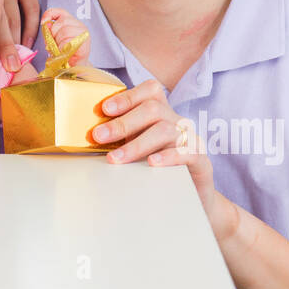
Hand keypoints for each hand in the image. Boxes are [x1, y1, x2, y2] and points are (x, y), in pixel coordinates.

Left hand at [39, 7, 88, 65]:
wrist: (75, 69)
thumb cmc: (64, 55)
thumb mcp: (54, 40)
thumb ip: (50, 31)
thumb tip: (46, 24)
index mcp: (72, 22)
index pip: (60, 12)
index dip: (49, 14)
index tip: (43, 22)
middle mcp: (80, 25)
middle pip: (61, 22)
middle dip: (54, 34)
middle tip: (55, 45)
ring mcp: (84, 34)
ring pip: (65, 31)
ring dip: (59, 42)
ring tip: (61, 50)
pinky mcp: (85, 43)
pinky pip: (70, 42)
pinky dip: (64, 48)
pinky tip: (64, 52)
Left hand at [92, 78, 237, 241]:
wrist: (193, 198)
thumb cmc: (158, 170)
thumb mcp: (137, 149)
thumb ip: (120, 139)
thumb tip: (87, 136)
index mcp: (162, 114)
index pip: (150, 91)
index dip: (127, 96)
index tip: (104, 109)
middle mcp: (177, 121)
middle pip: (153, 109)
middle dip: (123, 122)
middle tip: (98, 136)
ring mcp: (190, 139)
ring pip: (166, 129)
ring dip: (137, 143)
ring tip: (116, 158)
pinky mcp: (200, 160)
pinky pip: (187, 151)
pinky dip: (168, 156)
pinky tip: (151, 163)